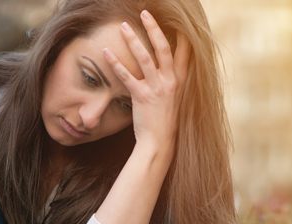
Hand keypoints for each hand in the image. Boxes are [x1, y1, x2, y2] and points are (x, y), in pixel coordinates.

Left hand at [103, 10, 190, 149]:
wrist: (159, 142)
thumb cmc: (165, 121)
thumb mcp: (176, 99)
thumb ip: (173, 81)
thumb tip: (168, 69)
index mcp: (180, 81)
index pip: (184, 52)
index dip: (182, 35)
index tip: (178, 22)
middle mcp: (171, 82)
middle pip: (163, 48)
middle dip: (154, 28)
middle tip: (145, 13)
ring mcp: (157, 88)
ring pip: (144, 57)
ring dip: (133, 40)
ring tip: (123, 27)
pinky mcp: (142, 96)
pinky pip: (126, 75)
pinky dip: (115, 63)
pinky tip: (106, 53)